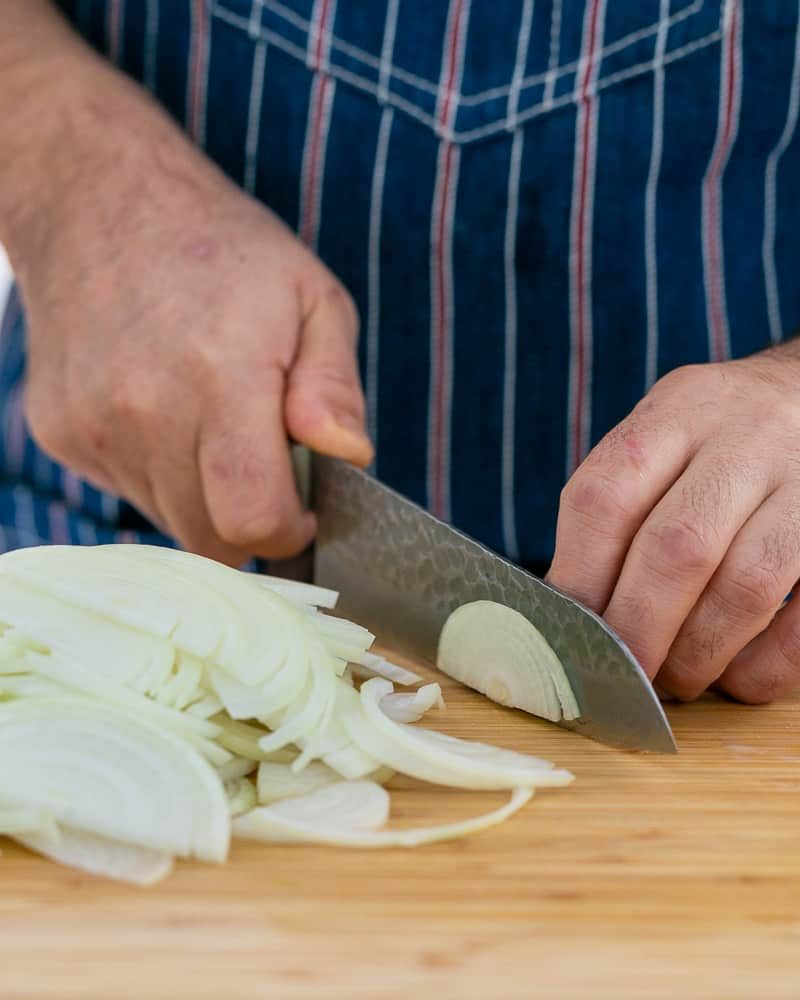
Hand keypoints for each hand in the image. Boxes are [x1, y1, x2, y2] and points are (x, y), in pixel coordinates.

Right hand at [12, 64, 370, 564]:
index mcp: (221, 376)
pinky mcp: (61, 434)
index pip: (250, 519)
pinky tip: (165, 412)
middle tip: (264, 464)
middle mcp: (145, 411)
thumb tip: (347, 456)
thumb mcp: (313, 298)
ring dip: (204, 496)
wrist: (99, 201)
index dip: (288, 531)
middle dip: (249, 519)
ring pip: (169, 520)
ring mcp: (94, 427)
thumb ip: (335, 386)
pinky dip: (159, 473)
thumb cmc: (224, 250)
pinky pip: (128, 490)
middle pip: (209, 538)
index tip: (303, 509)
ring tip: (212, 422)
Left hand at [547, 348, 799, 703]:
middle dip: (638, 630)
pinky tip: (739, 677)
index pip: (604, 497)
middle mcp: (748, 436)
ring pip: (746, 586)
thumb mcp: (667, 432)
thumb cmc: (725, 435)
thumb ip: (622, 502)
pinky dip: (768, 665)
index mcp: (678, 411)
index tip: (570, 631)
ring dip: (699, 652)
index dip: (578, 578)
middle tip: (622, 675)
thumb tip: (571, 611)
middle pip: (675, 548)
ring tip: (677, 680)